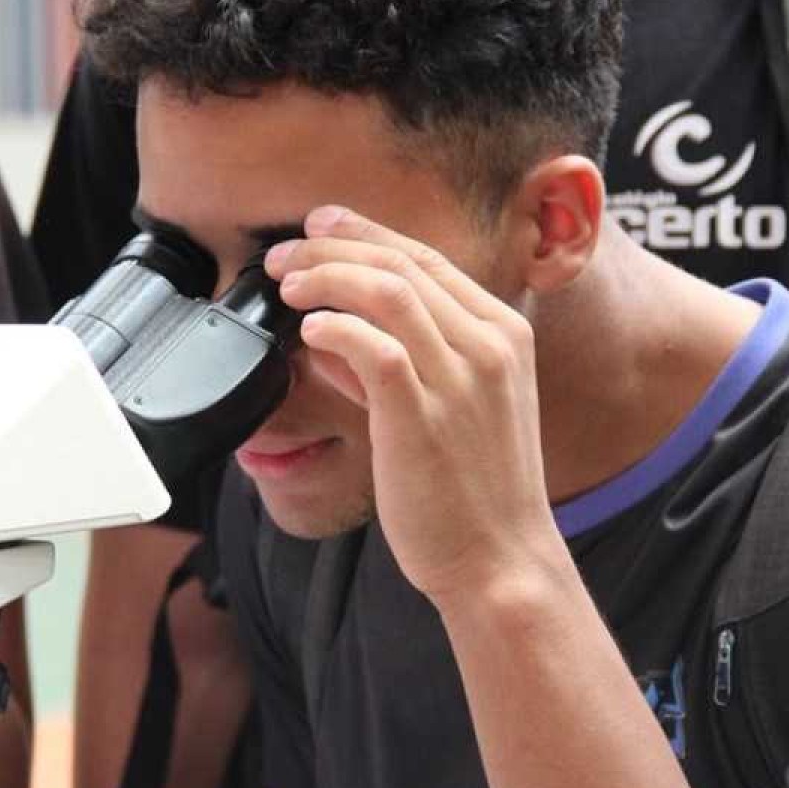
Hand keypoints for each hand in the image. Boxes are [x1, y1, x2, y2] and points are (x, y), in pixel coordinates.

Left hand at [264, 205, 570, 604]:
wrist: (501, 561)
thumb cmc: (476, 493)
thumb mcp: (462, 408)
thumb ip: (410, 363)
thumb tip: (337, 333)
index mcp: (504, 334)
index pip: (428, 259)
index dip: (367, 233)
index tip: (321, 226)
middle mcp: (489, 345)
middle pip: (401, 263)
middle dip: (332, 247)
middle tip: (284, 252)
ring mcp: (460, 378)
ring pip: (386, 291)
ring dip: (325, 278)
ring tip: (287, 286)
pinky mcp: (424, 414)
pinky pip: (373, 347)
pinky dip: (334, 328)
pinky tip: (308, 331)